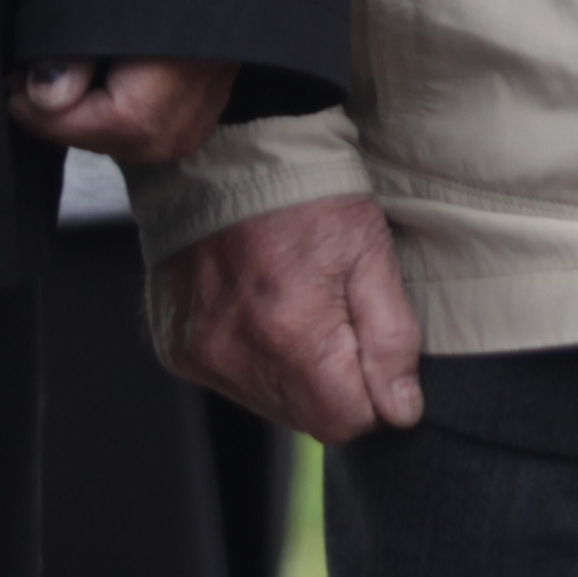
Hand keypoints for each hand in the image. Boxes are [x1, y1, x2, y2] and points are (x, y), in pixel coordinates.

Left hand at [14, 55, 237, 170]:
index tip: (12, 88)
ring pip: (120, 140)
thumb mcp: (108, 10)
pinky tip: (102, 88)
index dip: (38, 112)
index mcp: (153, 108)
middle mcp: (178, 130)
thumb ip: (69, 56)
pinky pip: (145, 133)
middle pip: (99, 139)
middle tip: (28, 84)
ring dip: (88, 118)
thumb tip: (38, 96)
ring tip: (62, 82)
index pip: (77, 127)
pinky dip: (117, 117)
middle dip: (61, 118)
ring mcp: (196, 128)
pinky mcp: (203, 118)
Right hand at [154, 191, 426, 440]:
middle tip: (336, 314)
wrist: (230, 154)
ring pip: (270, 405)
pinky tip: (262, 308)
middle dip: (334, 382)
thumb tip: (401, 412)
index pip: (345, 421)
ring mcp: (199, 353)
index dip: (372, 393)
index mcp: (291, 334)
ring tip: (297, 304)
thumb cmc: (311, 199)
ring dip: (295, 373)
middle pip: (307, 418)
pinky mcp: (176, 348)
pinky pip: (232, 381)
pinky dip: (256, 358)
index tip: (373, 346)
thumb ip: (391, 339)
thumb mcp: (371, 252)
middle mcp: (235, 353)